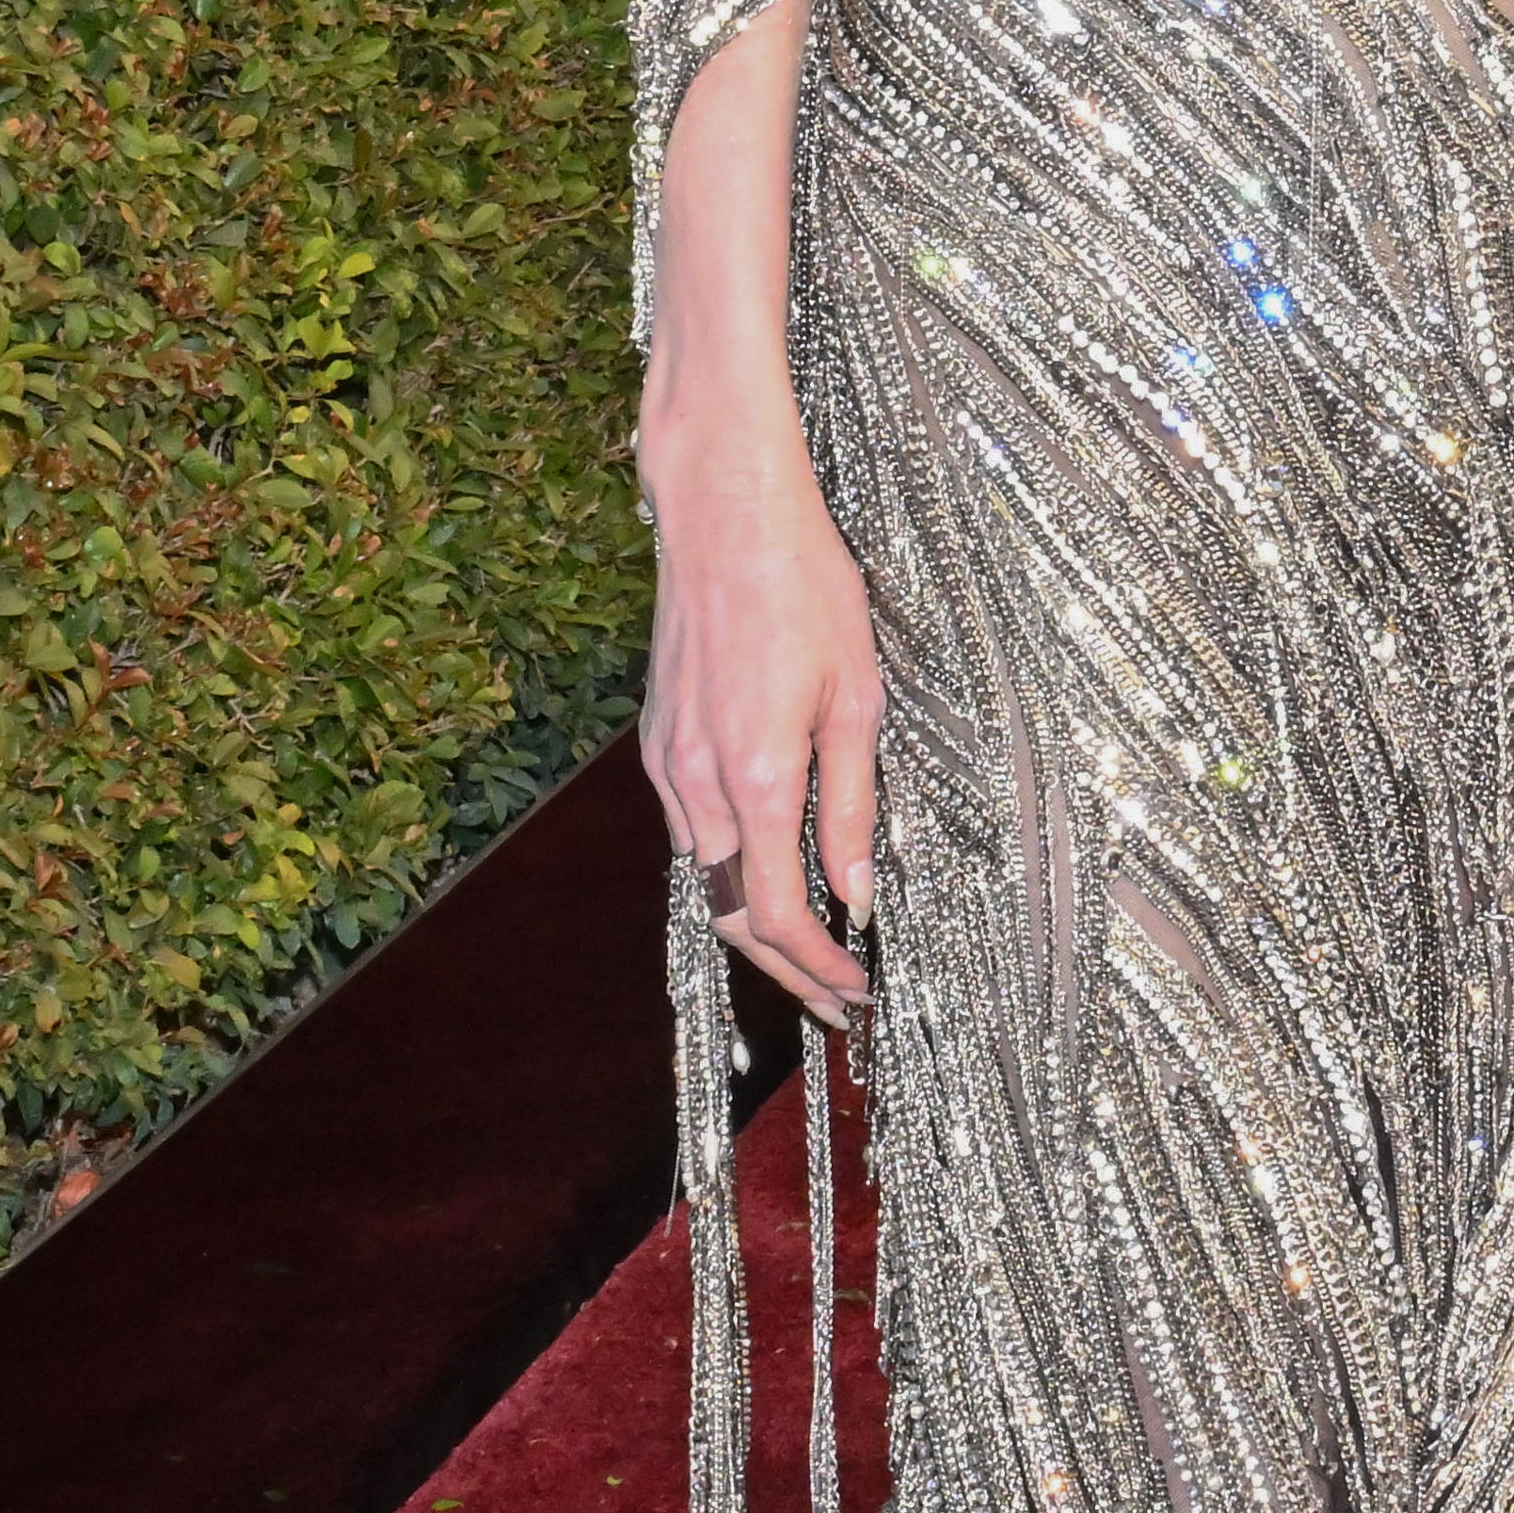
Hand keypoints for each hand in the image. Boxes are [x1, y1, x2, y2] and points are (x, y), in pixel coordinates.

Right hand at [639, 398, 884, 1019]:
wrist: (722, 513)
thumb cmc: (806, 587)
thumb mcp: (857, 695)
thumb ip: (852, 805)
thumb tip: (858, 895)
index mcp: (757, 776)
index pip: (779, 916)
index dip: (819, 969)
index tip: (858, 993)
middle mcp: (698, 783)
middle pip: (732, 916)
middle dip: (786, 969)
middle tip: (839, 999)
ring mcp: (666, 763)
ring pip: (705, 877)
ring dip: (756, 923)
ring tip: (815, 947)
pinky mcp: (655, 742)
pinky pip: (689, 831)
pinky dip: (729, 867)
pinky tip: (769, 867)